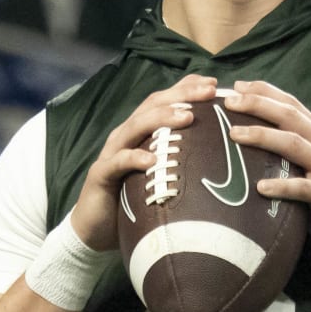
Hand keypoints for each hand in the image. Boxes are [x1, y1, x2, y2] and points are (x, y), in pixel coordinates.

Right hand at [68, 75, 211, 250]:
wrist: (95, 228)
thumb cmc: (133, 199)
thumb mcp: (159, 174)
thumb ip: (179, 158)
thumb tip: (215, 151)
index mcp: (141, 132)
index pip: (163, 101)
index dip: (186, 88)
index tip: (214, 84)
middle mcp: (126, 136)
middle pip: (152, 106)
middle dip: (181, 95)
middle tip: (209, 91)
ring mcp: (112, 153)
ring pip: (135, 126)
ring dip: (161, 119)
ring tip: (188, 117)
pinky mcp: (101, 175)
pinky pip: (118, 163)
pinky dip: (134, 158)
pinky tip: (151, 159)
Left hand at [223, 79, 310, 263]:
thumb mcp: (308, 165)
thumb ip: (288, 149)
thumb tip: (247, 137)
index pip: (292, 104)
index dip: (265, 92)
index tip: (237, 87)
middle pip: (290, 116)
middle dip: (258, 105)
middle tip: (229, 103)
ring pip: (294, 144)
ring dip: (262, 137)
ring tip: (234, 134)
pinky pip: (303, 188)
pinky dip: (281, 186)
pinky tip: (261, 187)